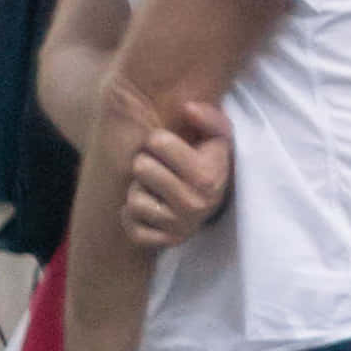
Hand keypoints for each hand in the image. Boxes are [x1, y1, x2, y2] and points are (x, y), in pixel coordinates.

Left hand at [121, 96, 235, 250]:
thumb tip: (187, 108)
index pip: (157, 143)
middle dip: (145, 163)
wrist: (216, 201)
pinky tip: (149, 208)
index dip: (158, 140)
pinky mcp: (164, 243)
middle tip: (158, 167)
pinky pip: (131, 228)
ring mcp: (179, 226)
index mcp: (207, 176)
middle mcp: (194, 204)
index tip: (167, 146)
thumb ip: (208, 117)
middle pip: (141, 168)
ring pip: (133, 200)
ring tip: (154, 188)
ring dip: (138, 191)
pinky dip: (133, 217)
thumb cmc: (212, 161)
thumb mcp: (219, 136)